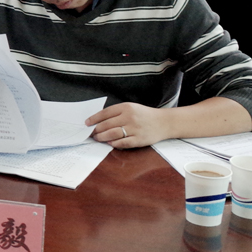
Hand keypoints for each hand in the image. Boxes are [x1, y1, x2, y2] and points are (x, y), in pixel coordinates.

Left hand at [87, 97, 251, 148]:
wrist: (165, 122)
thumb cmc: (145, 115)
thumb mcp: (131, 108)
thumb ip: (117, 113)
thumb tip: (98, 120)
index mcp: (126, 108)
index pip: (105, 113)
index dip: (94, 119)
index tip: (86, 123)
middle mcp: (130, 117)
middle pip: (107, 125)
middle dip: (96, 130)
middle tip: (90, 133)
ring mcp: (135, 129)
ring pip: (112, 134)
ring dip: (102, 137)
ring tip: (97, 139)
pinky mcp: (139, 139)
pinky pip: (123, 143)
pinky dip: (114, 144)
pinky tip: (110, 143)